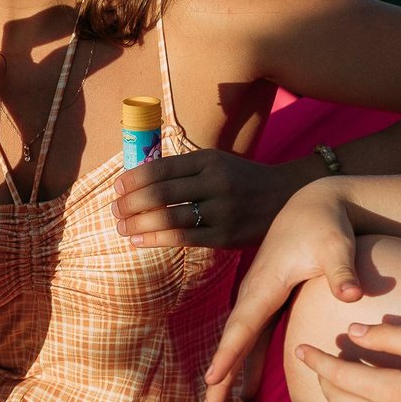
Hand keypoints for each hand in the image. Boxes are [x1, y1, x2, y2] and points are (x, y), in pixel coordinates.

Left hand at [115, 150, 309, 251]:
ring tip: (121, 227)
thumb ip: (183, 171)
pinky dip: (155, 240)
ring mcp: (222, 210)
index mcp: (208, 160)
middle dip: (130, 203)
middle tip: (114, 210)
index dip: (133, 179)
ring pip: (168, 218)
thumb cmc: (240, 181)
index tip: (117, 188)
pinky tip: (139, 241)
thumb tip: (137, 181)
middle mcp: (215, 182)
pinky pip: (183, 239)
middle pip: (160, 193)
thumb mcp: (216, 164)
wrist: (286, 198)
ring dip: (138, 224)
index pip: (160, 168)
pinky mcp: (226, 236)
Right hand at [200, 177, 363, 401]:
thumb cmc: (326, 224)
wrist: (315, 202)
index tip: (212, 379)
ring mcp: (258, 298)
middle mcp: (254, 293)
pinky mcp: (267, 301)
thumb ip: (342, 271)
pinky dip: (241, 363)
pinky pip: (250, 338)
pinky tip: (241, 388)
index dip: (229, 353)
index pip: (244, 325)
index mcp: (266, 283)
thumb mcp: (336, 244)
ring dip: (225, 376)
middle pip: (233, 341)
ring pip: (238, 343)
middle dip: (219, 378)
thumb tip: (352, 295)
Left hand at [295, 321, 400, 401]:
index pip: (339, 375)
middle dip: (322, 376)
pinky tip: (353, 401)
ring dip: (332, 396)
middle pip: (335, 399)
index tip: (299, 348)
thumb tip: (353, 332)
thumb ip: (393, 335)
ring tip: (334, 376)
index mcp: (393, 393)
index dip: (316, 360)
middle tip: (318, 358)